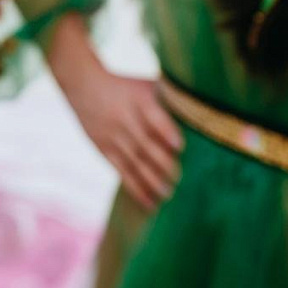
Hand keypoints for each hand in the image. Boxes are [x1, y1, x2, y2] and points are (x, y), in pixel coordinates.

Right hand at [47, 19, 181, 210]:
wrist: (83, 85)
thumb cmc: (125, 86)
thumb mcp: (144, 85)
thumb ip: (170, 96)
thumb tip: (205, 112)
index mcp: (137, 100)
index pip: (152, 116)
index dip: (165, 131)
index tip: (180, 146)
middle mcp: (124, 119)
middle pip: (144, 144)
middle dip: (163, 163)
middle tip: (182, 180)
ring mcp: (113, 136)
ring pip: (134, 162)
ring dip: (152, 180)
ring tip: (169, 195)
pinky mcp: (104, 149)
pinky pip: (121, 171)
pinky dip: (136, 188)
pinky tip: (150, 203)